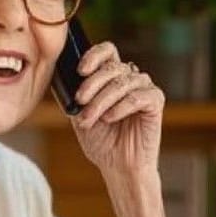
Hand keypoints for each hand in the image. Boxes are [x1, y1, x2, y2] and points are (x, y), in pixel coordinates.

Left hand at [71, 42, 164, 175]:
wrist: (117, 166)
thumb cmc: (100, 140)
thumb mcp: (79, 115)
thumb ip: (74, 95)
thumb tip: (60, 77)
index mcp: (112, 76)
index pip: (107, 51)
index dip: (94, 55)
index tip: (80, 70)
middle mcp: (129, 78)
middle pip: (112, 67)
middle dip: (92, 84)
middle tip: (80, 101)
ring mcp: (144, 88)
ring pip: (123, 82)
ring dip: (102, 101)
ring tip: (90, 119)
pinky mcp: (155, 102)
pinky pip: (138, 97)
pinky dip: (121, 107)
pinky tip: (110, 118)